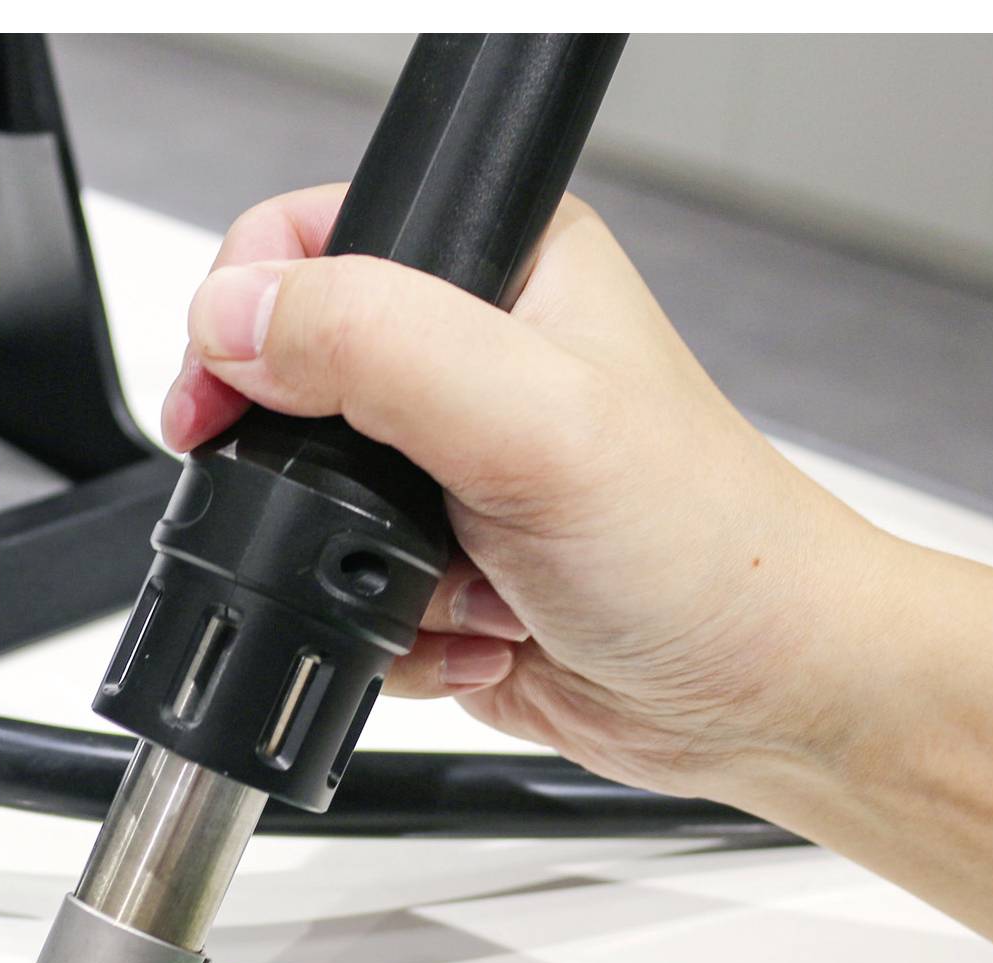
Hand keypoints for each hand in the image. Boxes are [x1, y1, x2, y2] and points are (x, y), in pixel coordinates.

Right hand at [162, 184, 902, 806]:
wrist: (770, 697)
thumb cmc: (711, 551)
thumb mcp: (531, 422)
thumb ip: (371, 346)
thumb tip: (233, 319)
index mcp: (503, 266)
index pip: (311, 237)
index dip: (245, 309)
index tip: (222, 394)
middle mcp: (475, 358)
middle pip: (287, 385)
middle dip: (308, 481)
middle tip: (355, 517)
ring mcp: (457, 472)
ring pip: (308, 511)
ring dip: (362, 573)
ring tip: (462, 582)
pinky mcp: (448, 569)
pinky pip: (344, 599)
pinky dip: (391, 636)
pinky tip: (481, 631)